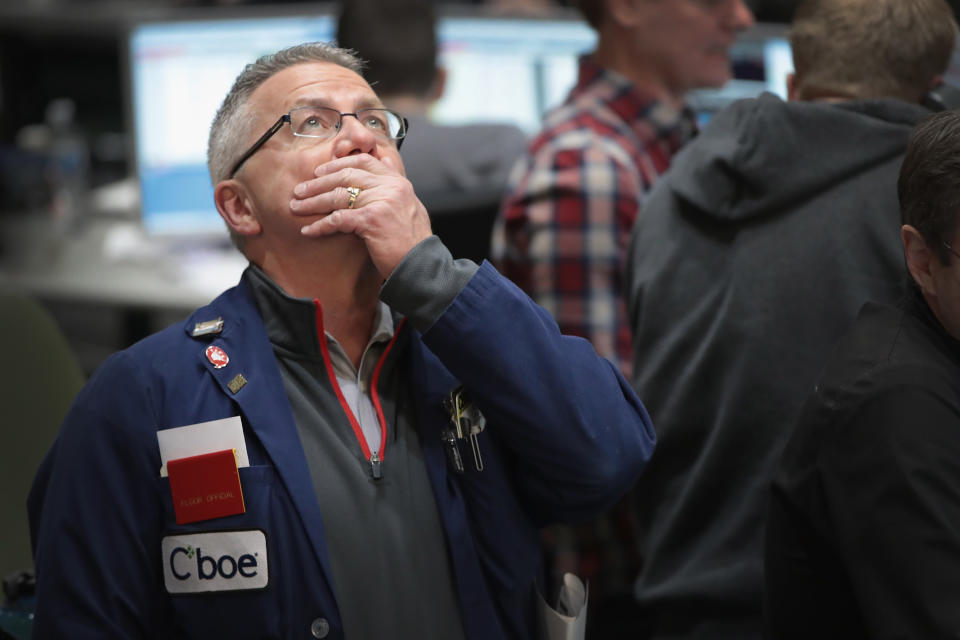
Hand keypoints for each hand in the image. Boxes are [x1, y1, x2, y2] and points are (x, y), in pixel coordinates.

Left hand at [290, 153, 431, 277]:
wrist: (421, 265)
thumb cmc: (412, 240)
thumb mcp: (409, 204)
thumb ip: (394, 182)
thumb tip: (384, 160)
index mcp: (397, 181)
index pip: (363, 162)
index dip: (338, 164)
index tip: (319, 171)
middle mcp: (390, 187)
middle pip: (346, 176)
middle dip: (318, 183)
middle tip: (299, 190)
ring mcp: (381, 201)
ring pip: (338, 196)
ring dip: (313, 202)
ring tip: (297, 208)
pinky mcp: (372, 220)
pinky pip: (338, 219)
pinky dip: (320, 225)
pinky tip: (309, 230)